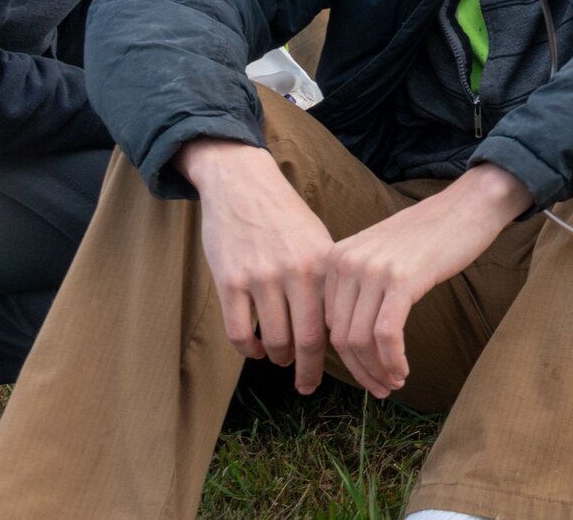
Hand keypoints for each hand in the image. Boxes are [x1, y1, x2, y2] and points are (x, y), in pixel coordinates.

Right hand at [178, 139, 335, 394]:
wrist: (243, 185)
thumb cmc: (285, 218)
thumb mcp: (318, 241)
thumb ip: (327, 281)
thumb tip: (340, 325)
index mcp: (324, 264)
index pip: (336, 322)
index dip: (339, 353)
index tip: (342, 369)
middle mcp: (296, 272)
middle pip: (306, 340)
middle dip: (308, 371)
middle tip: (307, 386)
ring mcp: (261, 277)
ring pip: (274, 340)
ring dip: (277, 357)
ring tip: (280, 358)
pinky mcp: (230, 280)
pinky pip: (239, 332)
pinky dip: (248, 349)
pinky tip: (254, 349)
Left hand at [324, 163, 530, 396]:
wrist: (467, 206)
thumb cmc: (430, 234)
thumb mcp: (380, 254)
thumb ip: (359, 286)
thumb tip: (350, 338)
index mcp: (337, 257)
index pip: (329, 323)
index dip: (347, 358)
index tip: (367, 375)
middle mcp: (347, 263)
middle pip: (341, 337)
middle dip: (361, 371)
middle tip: (381, 389)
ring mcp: (373, 270)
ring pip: (360, 341)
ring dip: (377, 371)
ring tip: (395, 383)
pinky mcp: (402, 280)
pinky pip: (386, 335)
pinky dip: (392, 360)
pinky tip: (403, 371)